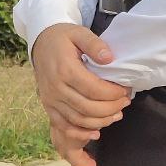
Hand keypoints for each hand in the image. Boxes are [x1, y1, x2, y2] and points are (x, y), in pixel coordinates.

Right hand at [31, 23, 130, 165]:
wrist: (40, 43)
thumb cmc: (63, 37)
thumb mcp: (79, 32)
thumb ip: (95, 44)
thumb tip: (109, 58)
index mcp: (65, 69)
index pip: (94, 89)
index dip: (113, 93)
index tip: (125, 90)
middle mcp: (56, 88)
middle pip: (88, 108)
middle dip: (111, 108)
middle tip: (125, 102)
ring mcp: (50, 100)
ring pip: (78, 120)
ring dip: (101, 122)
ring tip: (117, 114)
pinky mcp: (48, 106)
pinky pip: (64, 126)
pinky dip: (81, 133)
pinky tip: (96, 132)